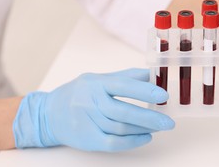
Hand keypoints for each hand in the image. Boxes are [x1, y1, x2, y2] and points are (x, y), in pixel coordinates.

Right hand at [13, 68, 174, 151]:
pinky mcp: (87, 139)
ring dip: (144, 128)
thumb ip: (126, 77)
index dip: (144, 91)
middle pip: (123, 112)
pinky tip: (146, 137)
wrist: (49, 114)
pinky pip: (112, 143)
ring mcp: (88, 122)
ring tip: (160, 126)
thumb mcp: (99, 79)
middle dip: (149, 117)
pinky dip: (131, 142)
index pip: (123, 86)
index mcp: (96, 84)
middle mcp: (91, 102)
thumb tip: (152, 75)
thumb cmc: (80, 93)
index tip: (163, 95)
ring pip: (120, 128)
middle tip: (168, 121)